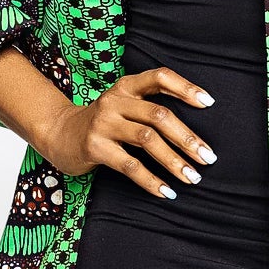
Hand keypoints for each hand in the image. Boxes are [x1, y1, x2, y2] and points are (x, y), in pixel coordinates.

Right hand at [46, 66, 215, 197]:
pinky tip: (166, 191)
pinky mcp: (95, 147)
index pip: (159, 77)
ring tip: (192, 177)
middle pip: (159, 115)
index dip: (185, 88)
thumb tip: (195, 132)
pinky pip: (130, 165)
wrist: (59, 134)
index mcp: (127, 86)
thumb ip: (151, 107)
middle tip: (208, 157)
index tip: (209, 103)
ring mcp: (103, 123)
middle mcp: (115, 101)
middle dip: (187, 138)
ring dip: (174, 161)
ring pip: (147, 140)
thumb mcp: (124, 106)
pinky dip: (151, 180)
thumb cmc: (103, 123)